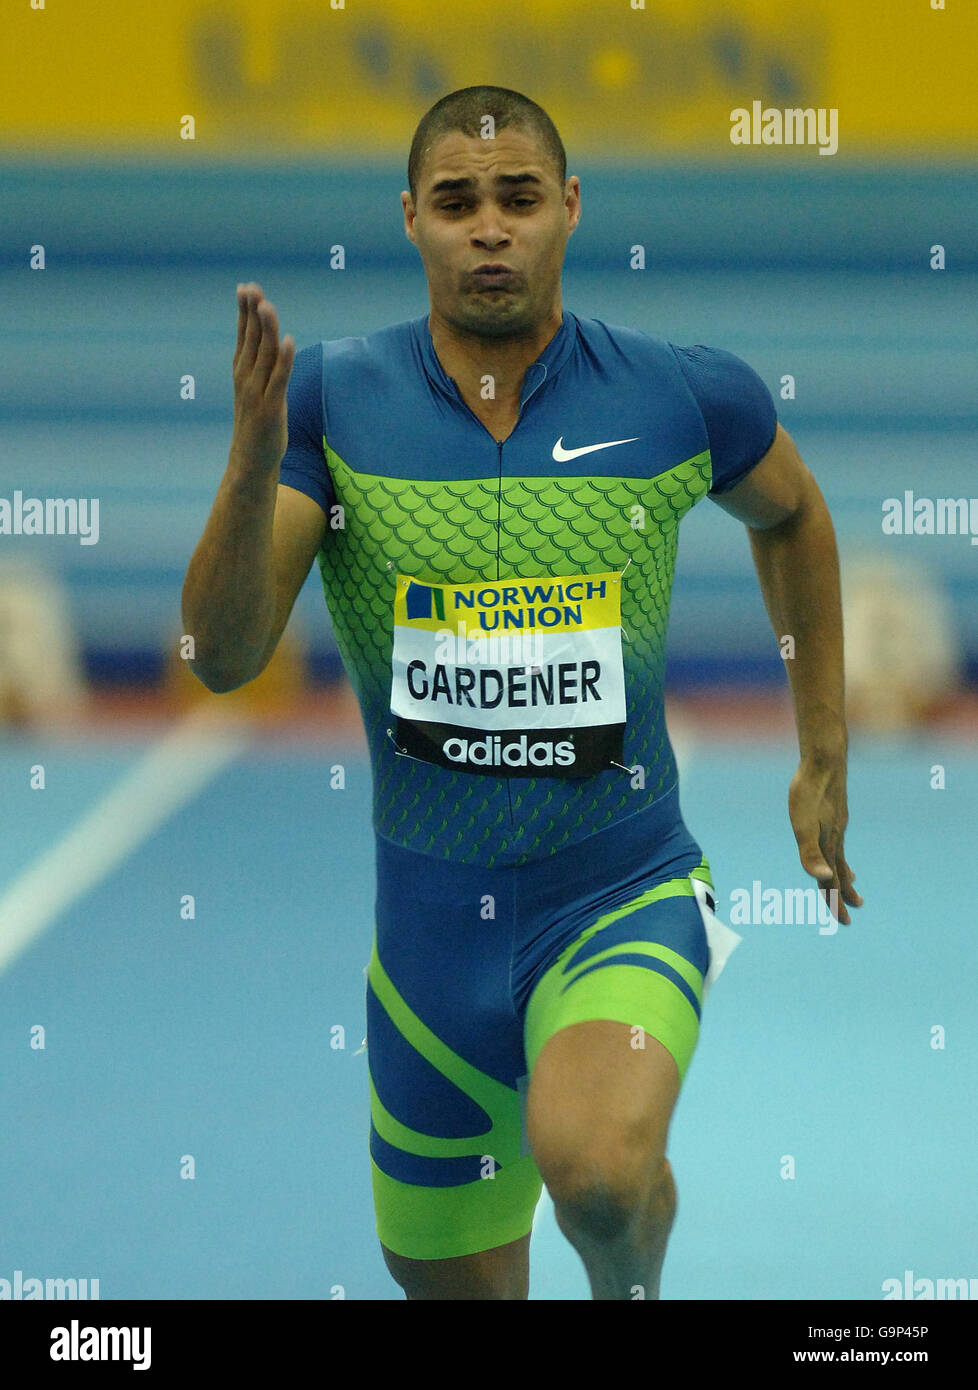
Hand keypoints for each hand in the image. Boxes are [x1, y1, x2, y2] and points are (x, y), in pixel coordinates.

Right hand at [230, 282, 295, 473]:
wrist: (251, 460)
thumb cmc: (256, 423)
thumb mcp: (254, 390)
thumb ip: (259, 365)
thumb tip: (265, 341)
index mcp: (241, 371)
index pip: (243, 335)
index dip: (244, 311)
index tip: (245, 287)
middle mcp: (246, 378)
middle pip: (252, 340)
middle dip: (252, 313)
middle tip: (253, 289)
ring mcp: (257, 393)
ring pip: (264, 355)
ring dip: (267, 330)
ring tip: (267, 306)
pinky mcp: (271, 408)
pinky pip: (279, 379)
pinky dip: (285, 360)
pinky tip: (289, 341)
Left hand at [788, 751, 863, 924]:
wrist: (824, 759)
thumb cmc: (808, 792)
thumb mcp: (802, 826)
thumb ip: (810, 854)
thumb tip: (822, 880)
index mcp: (827, 845)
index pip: (831, 882)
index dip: (833, 902)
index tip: (842, 922)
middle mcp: (834, 838)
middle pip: (837, 875)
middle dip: (840, 897)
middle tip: (847, 917)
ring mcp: (836, 826)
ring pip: (839, 857)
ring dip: (843, 875)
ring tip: (850, 886)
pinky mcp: (834, 813)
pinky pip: (837, 840)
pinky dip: (838, 851)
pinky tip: (836, 844)